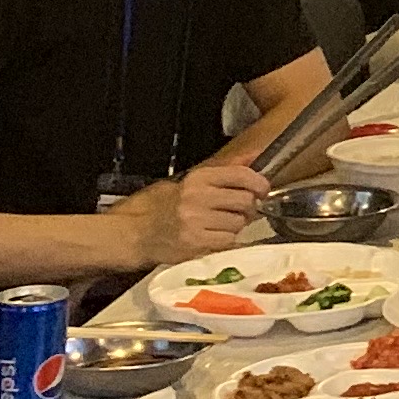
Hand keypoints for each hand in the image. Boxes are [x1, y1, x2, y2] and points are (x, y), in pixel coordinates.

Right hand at [125, 161, 269, 261]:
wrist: (137, 233)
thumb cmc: (166, 206)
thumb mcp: (192, 181)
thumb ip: (226, 169)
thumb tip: (256, 155)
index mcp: (198, 178)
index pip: (240, 174)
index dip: (259, 183)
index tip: (262, 189)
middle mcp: (197, 197)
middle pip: (245, 200)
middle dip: (249, 207)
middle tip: (241, 211)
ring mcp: (196, 221)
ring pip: (238, 223)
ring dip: (236, 225)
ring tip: (221, 225)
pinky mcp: (195, 243)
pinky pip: (228, 241)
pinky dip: (227, 241)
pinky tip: (214, 237)